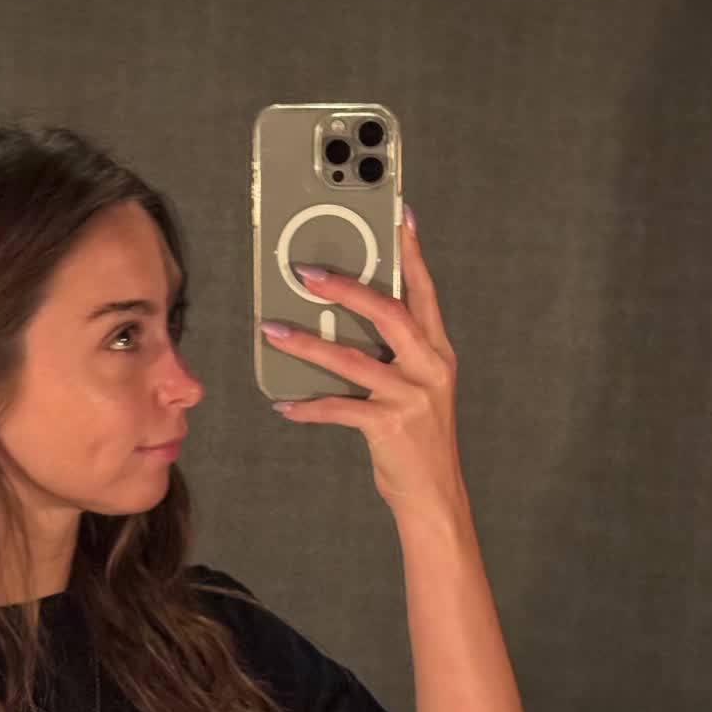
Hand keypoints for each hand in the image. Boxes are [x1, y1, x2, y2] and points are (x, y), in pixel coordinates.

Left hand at [260, 209, 466, 516]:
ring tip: (273, 330)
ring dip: (308, 343)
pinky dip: (308, 405)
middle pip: (388, 312)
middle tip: (304, 271)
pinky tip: (284, 403)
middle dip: (345, 287)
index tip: (398, 214)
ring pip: (354, 359)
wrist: (435, 498)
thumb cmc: (418, 438)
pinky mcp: (391, 426)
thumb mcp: (417, 387)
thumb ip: (394, 353)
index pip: (424, 291)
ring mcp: (413, 397)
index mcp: (438, 351)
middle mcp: (431, 367)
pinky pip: (340, 408)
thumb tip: (343, 317)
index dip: (410, 252)